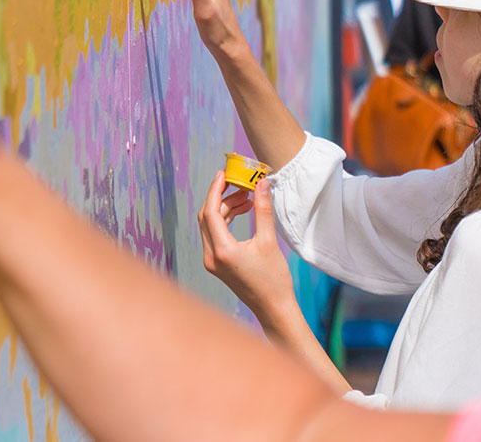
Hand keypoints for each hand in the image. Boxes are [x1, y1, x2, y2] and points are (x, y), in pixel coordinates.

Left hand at [198, 171, 296, 325]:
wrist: (273, 307)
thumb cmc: (273, 279)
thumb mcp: (269, 241)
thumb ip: (262, 210)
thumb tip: (261, 184)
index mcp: (222, 251)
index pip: (210, 212)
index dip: (215, 189)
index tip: (223, 174)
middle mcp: (211, 257)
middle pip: (207, 217)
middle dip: (222, 198)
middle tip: (241, 185)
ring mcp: (212, 262)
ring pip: (210, 226)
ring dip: (225, 209)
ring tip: (247, 199)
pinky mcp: (217, 264)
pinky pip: (215, 235)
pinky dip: (226, 221)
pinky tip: (242, 212)